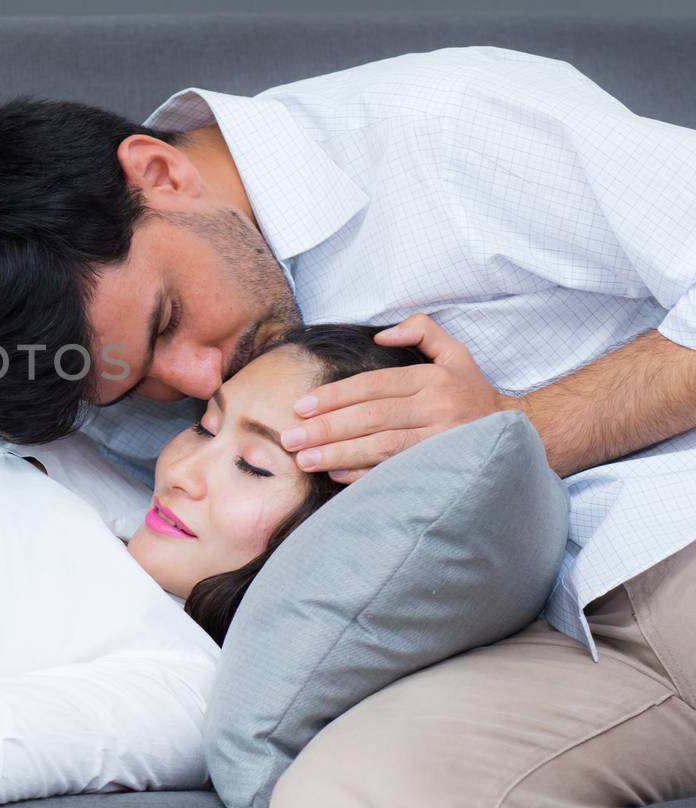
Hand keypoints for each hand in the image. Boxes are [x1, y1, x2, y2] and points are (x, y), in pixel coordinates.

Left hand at [279, 313, 522, 484]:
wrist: (516, 435)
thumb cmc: (472, 392)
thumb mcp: (456, 353)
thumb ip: (422, 331)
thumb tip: (382, 332)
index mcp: (433, 380)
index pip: (374, 386)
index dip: (335, 396)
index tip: (301, 406)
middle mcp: (437, 409)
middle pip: (372, 418)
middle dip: (327, 428)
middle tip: (290, 438)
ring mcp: (441, 442)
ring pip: (382, 447)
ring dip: (340, 454)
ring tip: (305, 460)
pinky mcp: (442, 469)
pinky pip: (398, 471)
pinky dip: (365, 475)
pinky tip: (336, 475)